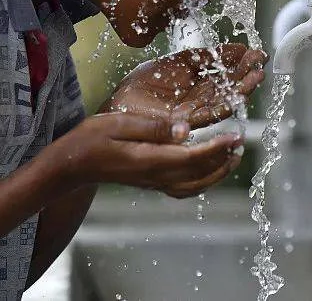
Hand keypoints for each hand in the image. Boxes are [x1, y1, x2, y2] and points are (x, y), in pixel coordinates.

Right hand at [52, 111, 242, 198]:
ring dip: (217, 173)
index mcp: (150, 160)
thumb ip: (154, 126)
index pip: (193, 157)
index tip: (236, 136)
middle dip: (224, 159)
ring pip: (195, 185)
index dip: (218, 148)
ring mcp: (153, 183)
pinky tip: (208, 169)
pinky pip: (184, 189)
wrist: (70, 165)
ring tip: (232, 156)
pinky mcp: (151, 183)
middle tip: (241, 142)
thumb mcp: (119, 122)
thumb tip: (187, 128)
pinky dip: (202, 181)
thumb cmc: (90, 139)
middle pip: (199, 174)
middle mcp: (155, 177)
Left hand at [102, 43, 266, 129]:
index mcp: (198, 85)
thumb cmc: (145, 83)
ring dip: (243, 90)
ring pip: (226, 102)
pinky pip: (210, 115)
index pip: (226, 74)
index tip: (256, 52)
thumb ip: (206, 56)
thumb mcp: (180, 61)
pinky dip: (225, 105)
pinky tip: (237, 96)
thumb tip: (235, 47)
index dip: (241, 63)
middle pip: (230, 88)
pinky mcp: (185, 123)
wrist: (120, 102)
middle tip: (260, 61)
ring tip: (257, 76)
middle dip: (246, 75)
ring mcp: (195, 113)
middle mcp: (200, 100)